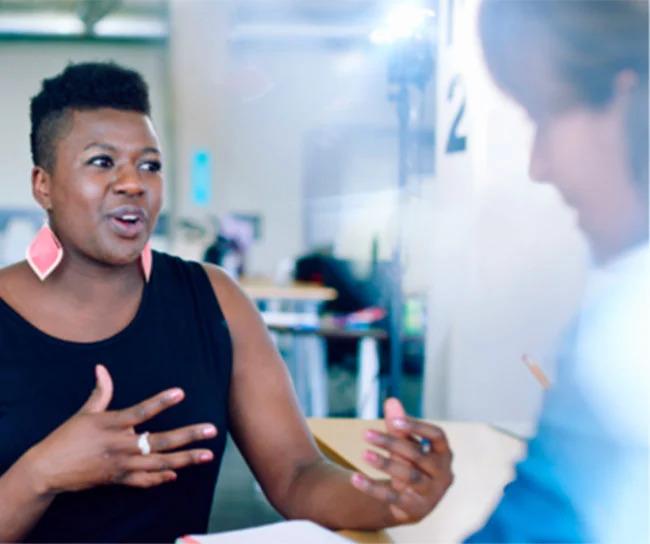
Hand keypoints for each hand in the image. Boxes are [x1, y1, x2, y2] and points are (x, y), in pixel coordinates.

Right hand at [23, 365, 217, 495]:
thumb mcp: (84, 413)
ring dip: (185, 459)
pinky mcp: (117, 480)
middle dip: (188, 436)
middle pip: (159, 441)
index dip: (161, 401)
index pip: (142, 411)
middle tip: (212, 430)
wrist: (46, 470)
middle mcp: (120, 445)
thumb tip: (101, 368)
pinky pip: (143, 480)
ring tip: (207, 454)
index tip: (181, 393)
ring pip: (158, 463)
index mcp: (112, 424)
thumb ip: (101, 392)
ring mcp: (120, 465)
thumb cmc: (66, 437)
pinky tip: (176, 473)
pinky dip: (159, 478)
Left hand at [350, 398, 452, 524]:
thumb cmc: (411, 464)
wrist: (412, 502)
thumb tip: (391, 400)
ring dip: (385, 464)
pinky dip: (372, 488)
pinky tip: (355, 478)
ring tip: (364, 454)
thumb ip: (398, 425)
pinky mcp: (415, 510)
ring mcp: (432, 494)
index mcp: (444, 453)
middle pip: (418, 456)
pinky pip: (392, 498)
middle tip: (365, 433)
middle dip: (391, 443)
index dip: (417, 426)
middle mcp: (443, 474)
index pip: (437, 435)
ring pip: (408, 476)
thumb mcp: (405, 443)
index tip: (394, 420)